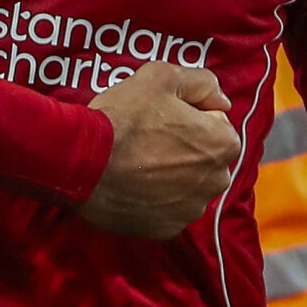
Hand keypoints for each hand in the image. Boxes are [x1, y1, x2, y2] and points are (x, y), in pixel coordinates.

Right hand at [75, 61, 238, 238]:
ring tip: (138, 162)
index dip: (187, 115)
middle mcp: (216, 181)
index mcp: (223, 143)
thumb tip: (221, 100)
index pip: (215, 123)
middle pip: (204, 158)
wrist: (82, 161)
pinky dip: (155, 198)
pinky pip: (167, 208)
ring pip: (188, 185)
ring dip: (171, 175)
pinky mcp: (166, 229)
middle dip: (185, 147)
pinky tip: (133, 185)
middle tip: (149, 138)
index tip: (161, 116)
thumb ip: (202, 82)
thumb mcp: (162, 76)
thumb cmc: (124, 117)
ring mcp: (191, 209)